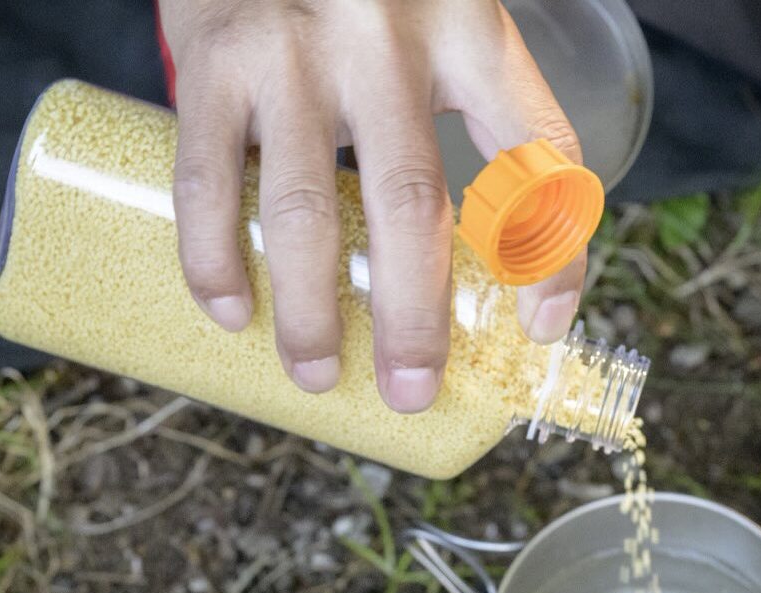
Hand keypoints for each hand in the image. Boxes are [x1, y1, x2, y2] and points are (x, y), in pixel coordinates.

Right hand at [159, 0, 585, 412]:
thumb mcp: (447, 22)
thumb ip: (477, 111)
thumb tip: (506, 251)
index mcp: (468, 30)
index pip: (537, 150)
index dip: (551, 252)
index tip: (540, 326)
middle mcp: (385, 40)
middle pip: (411, 202)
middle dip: (413, 316)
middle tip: (410, 388)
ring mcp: (293, 51)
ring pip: (305, 208)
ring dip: (311, 310)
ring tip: (316, 373)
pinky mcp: (213, 61)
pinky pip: (209, 181)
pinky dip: (215, 259)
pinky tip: (232, 310)